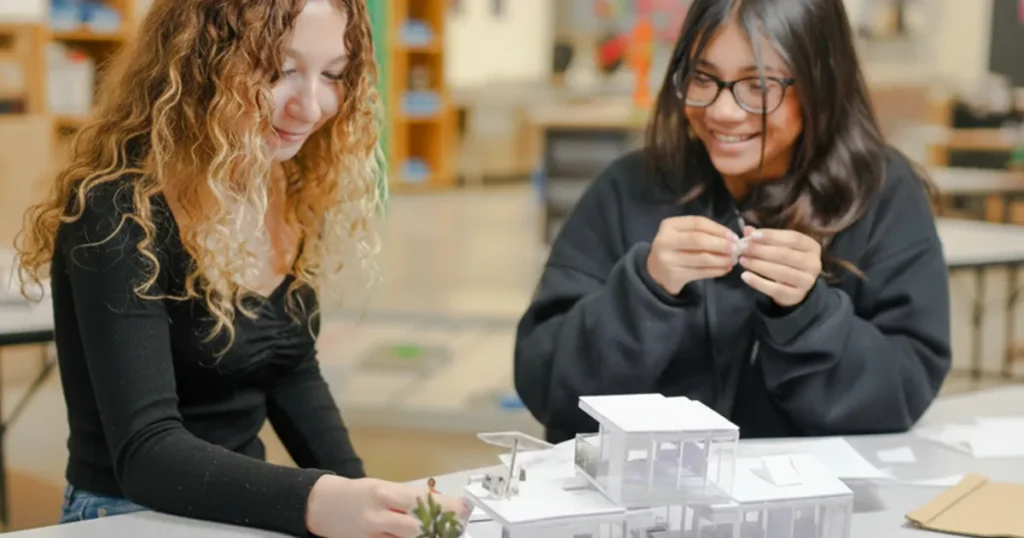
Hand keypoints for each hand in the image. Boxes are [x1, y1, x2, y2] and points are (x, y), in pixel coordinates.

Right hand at [306, 475, 469, 537]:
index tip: (463, 509)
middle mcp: (377, 514)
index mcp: (384, 492)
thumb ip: (408, 498)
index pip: (419, 499)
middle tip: (456, 526)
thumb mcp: (383, 488)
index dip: (444, 506)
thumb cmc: (359, 494)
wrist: (324, 506)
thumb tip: (441, 505)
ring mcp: (371, 534)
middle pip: (414, 525)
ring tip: (440, 534)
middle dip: (439, 527)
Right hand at [647, 216, 739, 294]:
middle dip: (721, 244)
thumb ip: (702, 233)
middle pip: (699, 240)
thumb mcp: (682, 234)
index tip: (733, 236)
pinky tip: (725, 269)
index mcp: (669, 225)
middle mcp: (665, 241)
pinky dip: (717, 271)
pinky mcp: (674, 275)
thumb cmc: (675, 249)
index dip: (718, 229)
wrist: (656, 272)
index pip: (698, 223)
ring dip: (722, 259)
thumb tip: (731, 238)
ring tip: (733, 260)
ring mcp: (668, 259)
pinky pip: (701, 272)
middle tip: (736, 249)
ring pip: (702, 258)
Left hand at [737, 226, 821, 306]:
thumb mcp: (779, 247)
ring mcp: (806, 281)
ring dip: (757, 265)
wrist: (794, 288)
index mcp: (811, 247)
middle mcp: (813, 264)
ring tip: (742, 260)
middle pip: (785, 254)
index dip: (772, 235)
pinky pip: (775, 289)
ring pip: (780, 272)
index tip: (752, 235)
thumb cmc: (786, 262)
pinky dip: (758, 282)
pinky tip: (745, 276)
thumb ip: (764, 239)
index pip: (793, 238)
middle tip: (742, 248)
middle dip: (760, 250)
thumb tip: (747, 230)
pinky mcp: (796, 296)